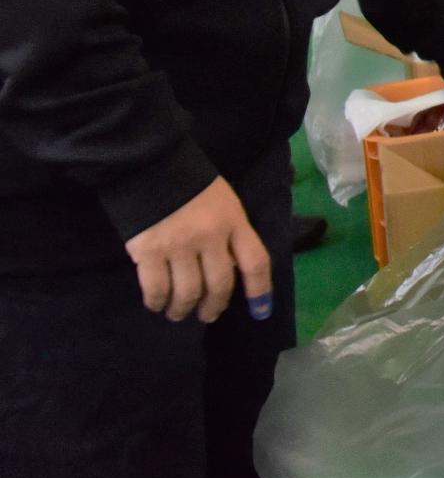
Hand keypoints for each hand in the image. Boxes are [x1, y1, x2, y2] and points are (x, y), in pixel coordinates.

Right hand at [124, 176, 272, 323]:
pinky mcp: (148, 251)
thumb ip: (229, 232)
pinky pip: (157, 288)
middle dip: (214, 307)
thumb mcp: (224, 202)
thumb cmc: (190, 183)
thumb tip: (229, 268)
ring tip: (178, 312)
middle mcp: (211, 236)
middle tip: (207, 315)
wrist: (149, 163)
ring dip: (183, 309)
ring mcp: (179, 245)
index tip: (261, 310)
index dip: (260, 290)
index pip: (255, 261)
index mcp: (234, 221)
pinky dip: (157, 301)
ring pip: (188, 292)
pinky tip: (157, 303)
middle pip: (220, 285)